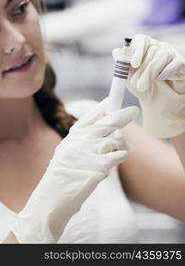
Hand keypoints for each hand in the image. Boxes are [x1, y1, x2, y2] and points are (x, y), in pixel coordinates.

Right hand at [12, 97, 138, 242]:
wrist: (54, 195)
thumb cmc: (63, 174)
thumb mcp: (68, 150)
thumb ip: (85, 139)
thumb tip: (109, 131)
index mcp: (75, 134)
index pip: (92, 114)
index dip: (104, 106)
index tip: (111, 100)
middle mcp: (84, 138)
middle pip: (109, 121)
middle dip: (123, 115)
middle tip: (133, 111)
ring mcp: (92, 150)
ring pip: (118, 140)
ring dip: (125, 144)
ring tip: (129, 148)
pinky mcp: (101, 164)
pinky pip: (120, 155)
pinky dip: (123, 155)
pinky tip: (120, 157)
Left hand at [112, 35, 184, 137]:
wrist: (161, 104)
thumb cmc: (145, 88)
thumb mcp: (130, 79)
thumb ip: (123, 66)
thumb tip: (116, 51)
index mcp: (145, 48)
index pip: (141, 39)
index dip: (136, 49)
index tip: (133, 64)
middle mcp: (159, 48)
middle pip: (151, 49)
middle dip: (141, 69)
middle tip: (136, 85)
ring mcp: (172, 54)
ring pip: (162, 55)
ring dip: (150, 72)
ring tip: (142, 86)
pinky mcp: (182, 64)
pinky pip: (175, 63)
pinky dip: (166, 72)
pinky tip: (160, 80)